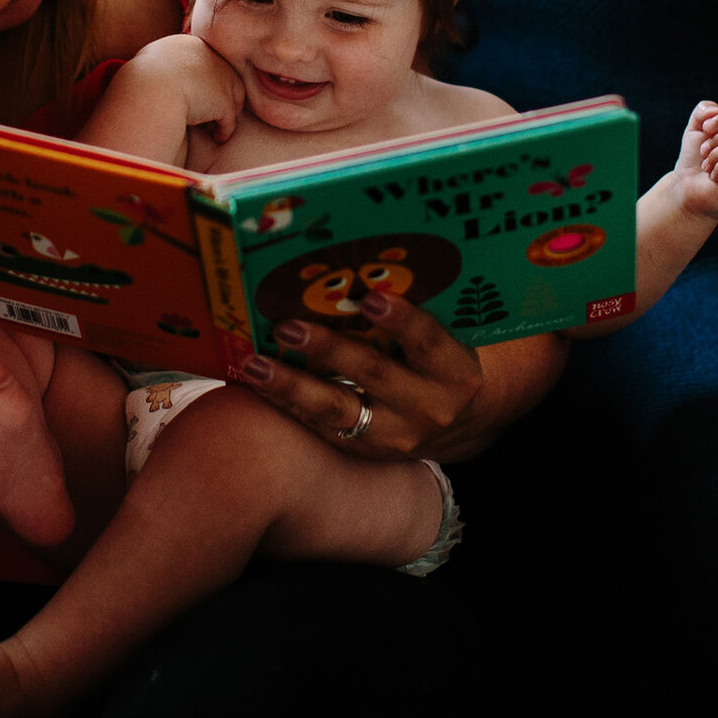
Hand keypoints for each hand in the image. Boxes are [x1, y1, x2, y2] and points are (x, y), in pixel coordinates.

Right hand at [118, 32, 246, 144]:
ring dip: (223, 114)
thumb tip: (162, 73)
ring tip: (211, 128)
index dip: (203, 80)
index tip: (193, 95)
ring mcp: (222, 78)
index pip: (206, 62)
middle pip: (224, 78)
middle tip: (207, 114)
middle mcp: (212, 57)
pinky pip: (229, 120)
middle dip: (217, 96)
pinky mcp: (224, 100)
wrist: (148, 90)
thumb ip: (163, 64)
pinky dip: (223, 130)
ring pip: (232, 98)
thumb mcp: (149, 62)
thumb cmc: (141, 81)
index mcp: (192, 44)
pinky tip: (216, 137)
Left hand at [229, 292, 505, 462]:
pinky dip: (288, 404)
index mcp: (454, 371)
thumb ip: (414, 314)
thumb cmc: (442, 361)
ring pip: (337, 410)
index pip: (426, 342)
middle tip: (288, 326)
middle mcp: (427, 407)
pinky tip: (259, 383)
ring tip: (256, 364)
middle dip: (328, 350)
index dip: (400, 320)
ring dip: (292, 385)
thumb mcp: (446, 340)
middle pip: (374, 374)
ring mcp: (395, 435)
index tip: (370, 296)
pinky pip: (321, 427)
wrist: (462, 423)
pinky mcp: (365, 450)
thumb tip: (359, 266)